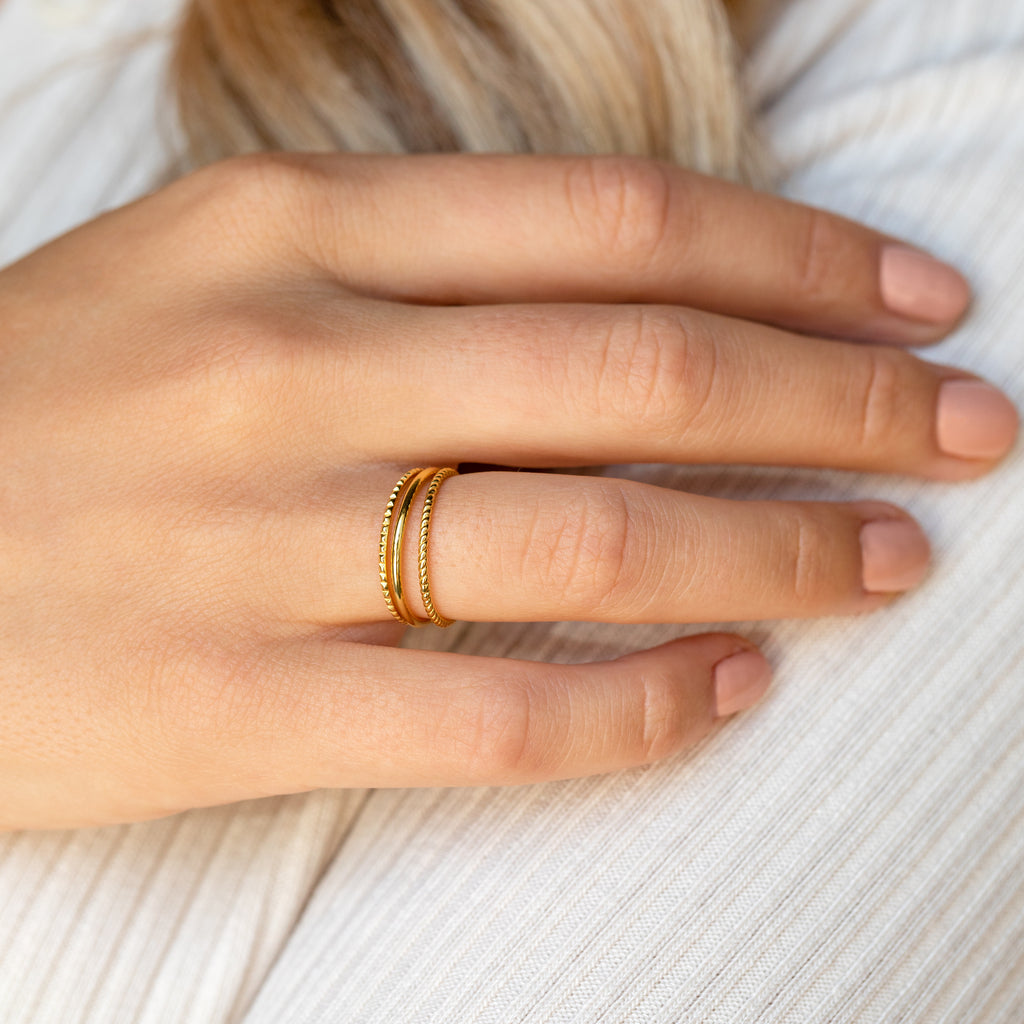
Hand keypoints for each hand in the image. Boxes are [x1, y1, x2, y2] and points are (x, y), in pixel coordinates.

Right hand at [0, 154, 1015, 829]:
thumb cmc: (50, 412)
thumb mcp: (211, 280)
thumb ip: (405, 280)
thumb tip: (619, 310)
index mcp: (285, 232)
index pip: (614, 222)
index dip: (798, 254)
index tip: (916, 301)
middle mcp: (287, 365)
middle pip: (645, 368)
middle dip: (843, 398)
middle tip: (967, 430)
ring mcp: (259, 540)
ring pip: (598, 536)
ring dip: (782, 549)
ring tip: (893, 563)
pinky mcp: (233, 702)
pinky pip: (500, 707)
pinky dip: (645, 701)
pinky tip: (733, 687)